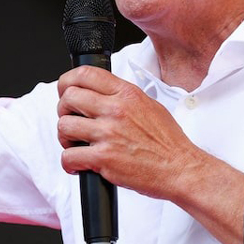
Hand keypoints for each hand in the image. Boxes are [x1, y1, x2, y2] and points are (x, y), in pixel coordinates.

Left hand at [56, 65, 198, 200]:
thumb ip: (125, 97)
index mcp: (127, 94)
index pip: (85, 74)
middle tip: (71, 120)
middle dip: (63, 110)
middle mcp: (116, 110)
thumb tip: (103, 94)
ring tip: (75, 144)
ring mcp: (109, 133)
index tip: (65, 90)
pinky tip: (79, 165)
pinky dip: (69, 163)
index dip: (67, 81)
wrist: (180, 169)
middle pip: (69, 97)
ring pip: (64, 126)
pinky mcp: (104, 158)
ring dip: (64, 137)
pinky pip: (69, 156)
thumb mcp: (150, 105)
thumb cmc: (168, 142)